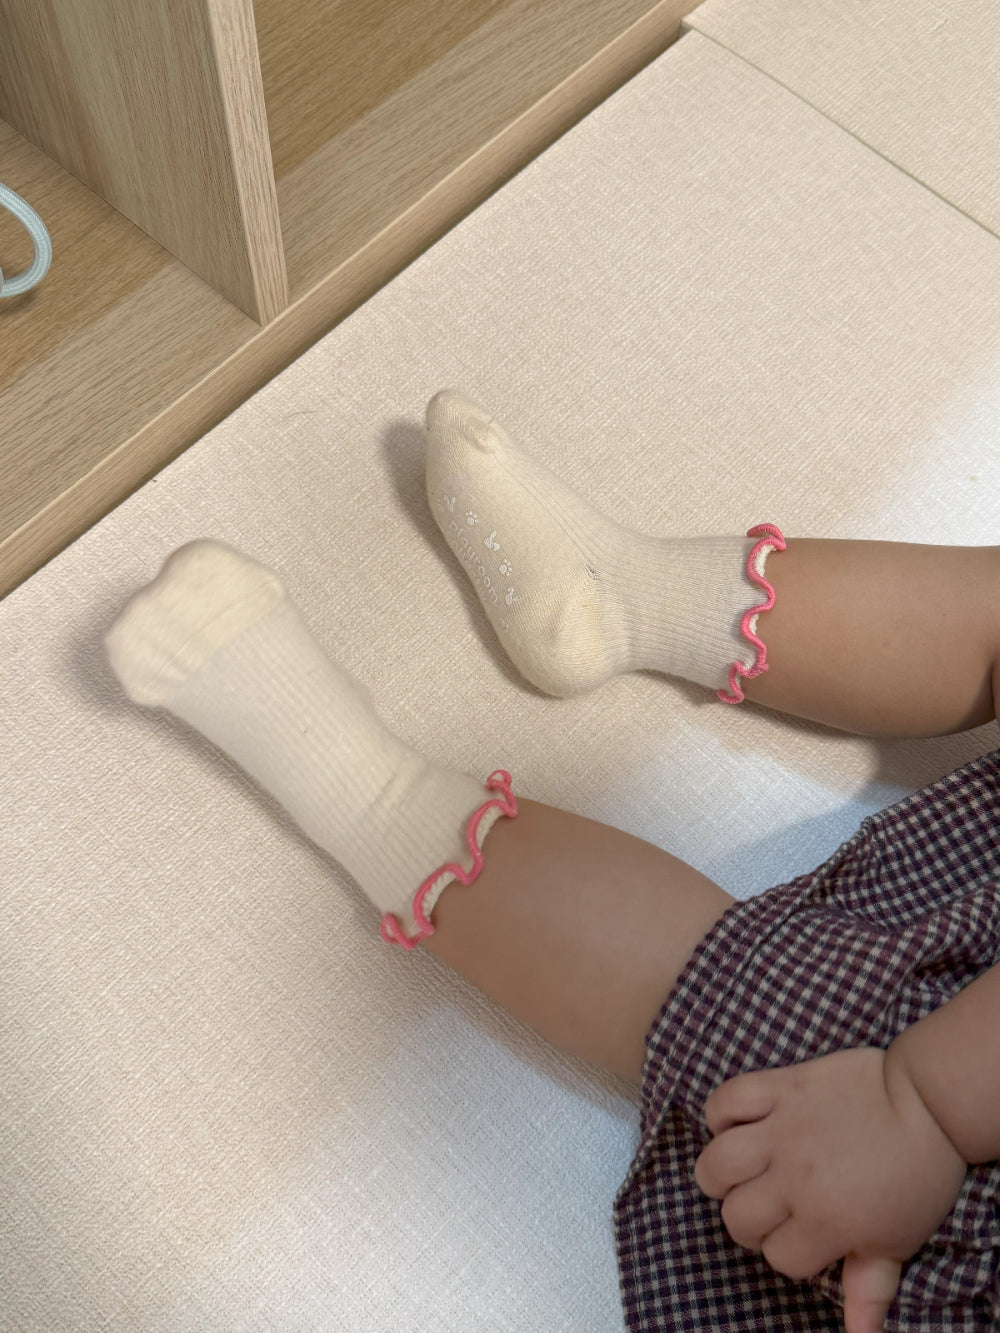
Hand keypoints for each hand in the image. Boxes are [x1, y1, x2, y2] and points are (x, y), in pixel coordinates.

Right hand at [693, 1047, 966, 1332]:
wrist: (928, 1103)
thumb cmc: (917, 1176)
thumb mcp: (898, 1240)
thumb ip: (870, 1289)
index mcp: (827, 1221)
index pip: (778, 1258)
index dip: (793, 1254)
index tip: (810, 1237)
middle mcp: (795, 1177)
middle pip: (737, 1216)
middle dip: (751, 1222)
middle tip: (774, 1208)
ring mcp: (783, 1129)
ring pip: (717, 1163)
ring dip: (722, 1175)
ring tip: (743, 1172)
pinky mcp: (780, 1087)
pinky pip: (726, 1100)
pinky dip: (721, 1114)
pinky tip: (740, 1127)